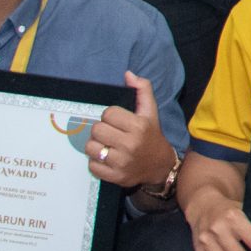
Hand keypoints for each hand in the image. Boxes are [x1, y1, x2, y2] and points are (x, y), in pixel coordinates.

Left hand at [86, 70, 172, 188]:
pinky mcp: (115, 176)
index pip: (108, 113)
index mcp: (138, 126)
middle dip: (101, 130)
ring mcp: (122, 162)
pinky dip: (96, 162)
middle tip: (110, 134)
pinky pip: (92, 165)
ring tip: (106, 146)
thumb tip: (128, 74)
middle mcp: (130, 144)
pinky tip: (106, 159)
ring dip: (96, 146)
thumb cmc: (152, 136)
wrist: (160, 166)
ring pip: (90, 147)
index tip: (118, 122)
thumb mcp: (151, 112)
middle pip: (97, 129)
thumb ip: (142, 90)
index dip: (110, 116)